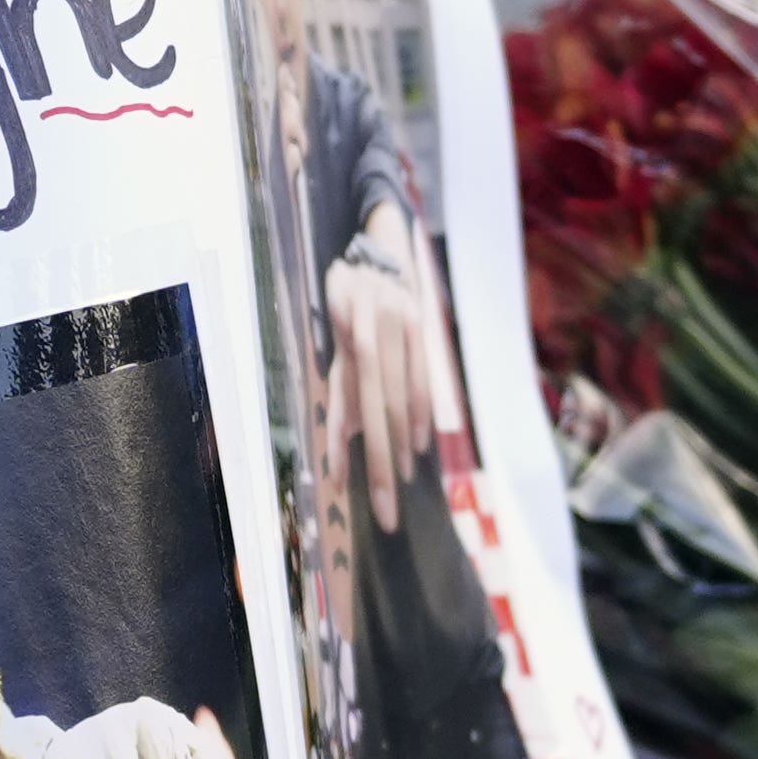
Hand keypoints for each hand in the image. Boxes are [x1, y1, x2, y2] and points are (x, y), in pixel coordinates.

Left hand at [320, 244, 449, 535]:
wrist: (384, 248)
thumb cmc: (350, 297)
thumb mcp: (334, 331)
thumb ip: (340, 382)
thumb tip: (339, 439)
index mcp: (345, 337)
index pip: (345, 403)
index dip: (343, 447)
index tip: (341, 486)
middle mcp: (371, 333)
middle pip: (376, 409)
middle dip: (380, 464)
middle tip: (385, 510)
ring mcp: (401, 330)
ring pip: (402, 399)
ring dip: (400, 446)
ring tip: (400, 482)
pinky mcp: (423, 331)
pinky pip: (422, 382)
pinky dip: (419, 417)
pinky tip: (416, 447)